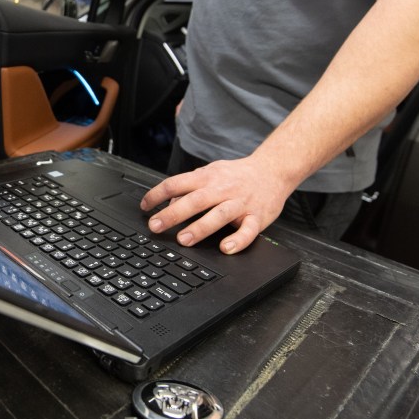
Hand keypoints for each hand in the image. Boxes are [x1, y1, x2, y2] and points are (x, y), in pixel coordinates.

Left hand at [140, 155, 291, 253]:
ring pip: (219, 215)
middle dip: (173, 214)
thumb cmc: (237, 175)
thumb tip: (168, 203)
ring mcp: (240, 203)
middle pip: (194, 200)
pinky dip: (238, 240)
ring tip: (184, 240)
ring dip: (200, 228)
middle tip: (155, 226)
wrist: (273, 170)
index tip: (145, 207)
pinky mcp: (257, 216)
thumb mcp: (211, 173)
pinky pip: (248, 230)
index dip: (157, 194)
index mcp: (208, 177)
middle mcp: (222, 189)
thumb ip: (190, 186)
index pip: (177, 183)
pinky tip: (226, 248)